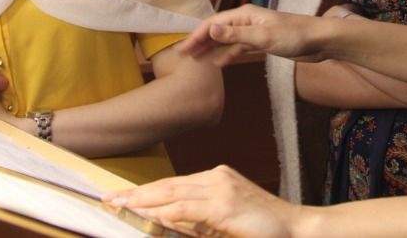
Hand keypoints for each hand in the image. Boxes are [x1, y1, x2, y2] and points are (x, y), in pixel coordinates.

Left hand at [105, 165, 299, 237]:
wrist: (297, 229)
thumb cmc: (264, 228)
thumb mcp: (225, 221)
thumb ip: (197, 220)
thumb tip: (164, 220)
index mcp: (216, 178)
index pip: (173, 184)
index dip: (147, 191)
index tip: (123, 196)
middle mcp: (216, 177)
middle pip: (168, 185)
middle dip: (137, 193)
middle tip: (109, 199)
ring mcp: (221, 188)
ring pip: (174, 193)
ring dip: (145, 200)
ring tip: (121, 205)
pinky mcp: (226, 205)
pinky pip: (190, 208)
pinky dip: (169, 212)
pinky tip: (152, 215)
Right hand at [174, 5, 328, 66]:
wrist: (320, 41)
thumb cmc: (294, 36)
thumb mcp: (263, 37)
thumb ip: (235, 35)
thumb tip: (210, 30)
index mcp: (245, 15)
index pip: (214, 24)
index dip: (197, 35)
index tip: (183, 49)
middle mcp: (247, 21)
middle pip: (218, 31)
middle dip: (201, 41)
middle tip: (184, 55)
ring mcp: (255, 33)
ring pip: (227, 40)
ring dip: (212, 49)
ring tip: (197, 60)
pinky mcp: (263, 44)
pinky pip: (239, 49)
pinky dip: (228, 55)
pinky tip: (219, 63)